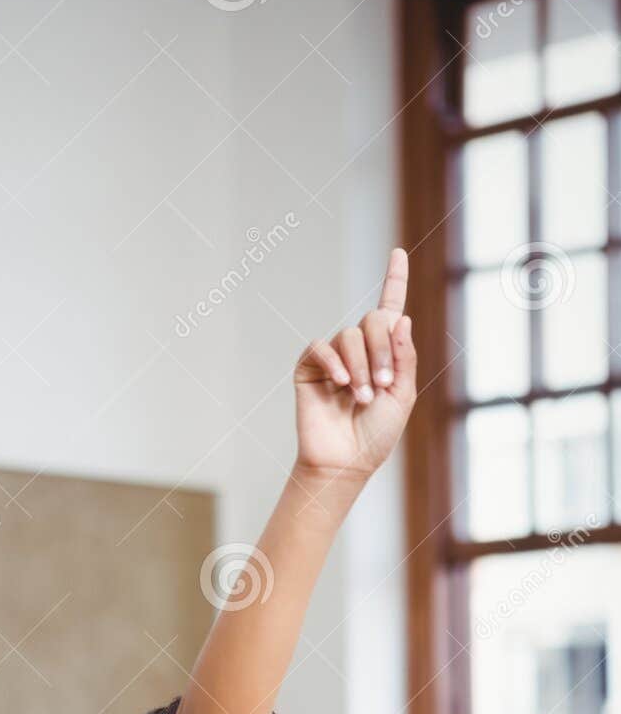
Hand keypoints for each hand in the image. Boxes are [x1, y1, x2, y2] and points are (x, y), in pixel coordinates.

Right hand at [293, 247, 416, 480]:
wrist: (345, 461)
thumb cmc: (376, 434)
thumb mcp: (402, 395)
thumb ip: (403, 357)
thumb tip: (399, 317)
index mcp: (385, 354)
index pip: (390, 309)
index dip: (394, 280)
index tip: (398, 252)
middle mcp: (359, 350)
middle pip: (372, 321)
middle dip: (382, 350)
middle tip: (381, 385)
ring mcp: (333, 358)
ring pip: (349, 336)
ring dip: (361, 365)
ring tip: (361, 396)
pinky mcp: (309, 368)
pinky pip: (321, 347)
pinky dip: (334, 362)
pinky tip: (341, 383)